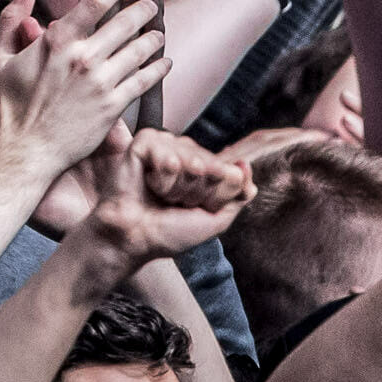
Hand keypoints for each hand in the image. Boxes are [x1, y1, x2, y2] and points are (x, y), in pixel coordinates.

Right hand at [0, 0, 167, 169]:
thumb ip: (12, 19)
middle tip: (151, 0)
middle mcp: (83, 58)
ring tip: (158, 31)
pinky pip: (144, 81)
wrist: (25, 151)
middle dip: (142, 7)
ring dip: (153, 36)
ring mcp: (101, 83)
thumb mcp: (0, 58)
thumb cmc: (10, 105)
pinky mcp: (113, 107)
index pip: (96, 1)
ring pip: (140, 50)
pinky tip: (165, 62)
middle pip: (125, 22)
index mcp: (56, 41)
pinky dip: (158, 68)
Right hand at [80, 126, 256, 268]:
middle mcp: (187, 153)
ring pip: (193, 161)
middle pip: (215, 168)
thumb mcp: (216, 219)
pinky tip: (148, 183)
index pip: (232, 173)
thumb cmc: (170, 232)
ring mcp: (166, 145)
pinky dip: (161, 178)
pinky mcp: (144, 143)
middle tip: (175, 203)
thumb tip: (245, 166)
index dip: (217, 197)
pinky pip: (168, 156)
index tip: (196, 208)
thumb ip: (239, 194)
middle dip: (198, 193)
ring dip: (178, 188)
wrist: (135, 238)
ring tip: (160, 195)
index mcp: (205, 168)